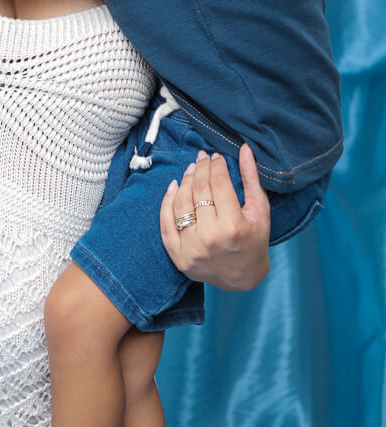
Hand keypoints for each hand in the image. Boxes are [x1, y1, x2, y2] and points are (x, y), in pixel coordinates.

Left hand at [159, 144, 270, 291]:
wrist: (243, 278)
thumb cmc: (255, 240)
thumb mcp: (260, 210)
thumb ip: (252, 179)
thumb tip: (244, 148)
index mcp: (234, 227)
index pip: (218, 184)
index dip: (216, 166)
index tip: (216, 157)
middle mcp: (210, 238)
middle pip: (199, 191)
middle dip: (201, 169)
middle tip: (202, 158)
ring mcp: (191, 249)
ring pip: (181, 203)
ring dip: (185, 181)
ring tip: (192, 170)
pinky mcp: (178, 257)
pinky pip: (166, 223)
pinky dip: (167, 202)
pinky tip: (174, 186)